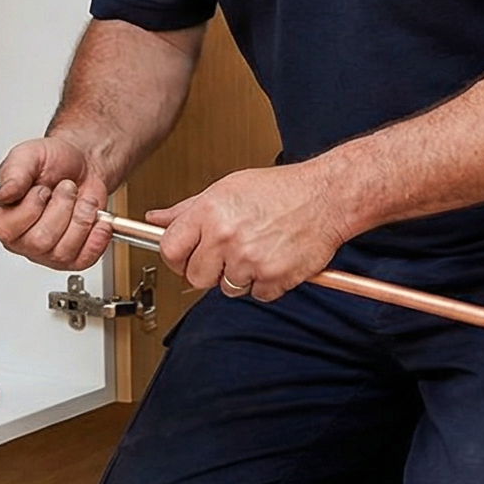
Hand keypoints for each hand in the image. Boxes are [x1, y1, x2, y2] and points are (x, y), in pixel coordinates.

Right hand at [0, 136, 114, 270]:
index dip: (30, 207)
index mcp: (2, 215)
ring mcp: (46, 252)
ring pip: (63, 251)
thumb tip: (3, 194)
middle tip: (66, 189)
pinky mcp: (71, 258)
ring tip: (82, 201)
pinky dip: (96, 238)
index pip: (6, 228)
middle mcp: (21, 238)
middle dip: (61, 207)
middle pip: (40, 241)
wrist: (83, 165)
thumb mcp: (29, 155)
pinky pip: (83, 259)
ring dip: (80, 219)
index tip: (41, 189)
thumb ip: (14, 174)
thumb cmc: (54, 162)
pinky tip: (98, 221)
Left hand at [150, 166, 351, 303]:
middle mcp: (227, 236)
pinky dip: (266, 283)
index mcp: (210, 212)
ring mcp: (250, 260)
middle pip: (196, 277)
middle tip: (227, 254)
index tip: (185, 257)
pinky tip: (274, 258)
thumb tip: (156, 219)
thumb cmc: (280, 190)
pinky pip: (257, 294)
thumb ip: (187, 209)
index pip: (170, 250)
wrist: (326, 196)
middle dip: (209, 270)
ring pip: (227, 289)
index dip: (177, 258)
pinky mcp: (273, 278)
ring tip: (257, 250)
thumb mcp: (227, 188)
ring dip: (240, 276)